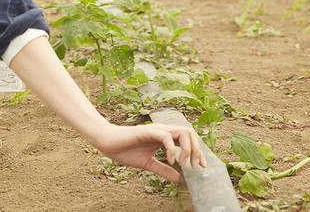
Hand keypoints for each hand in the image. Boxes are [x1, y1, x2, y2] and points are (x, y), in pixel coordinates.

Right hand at [92, 122, 206, 182]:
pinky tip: (170, 161)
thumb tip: (179, 179)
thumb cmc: (125, 151)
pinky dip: (172, 149)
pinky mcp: (148, 131)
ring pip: (183, 131)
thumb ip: (163, 170)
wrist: (108, 143)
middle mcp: (163, 130)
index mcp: (165, 137)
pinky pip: (166, 136)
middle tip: (195, 167)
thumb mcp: (148, 164)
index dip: (198, 152)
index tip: (201, 167)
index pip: (188, 139)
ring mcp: (156, 129)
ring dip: (187, 149)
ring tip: (182, 164)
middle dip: (197, 150)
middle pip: (190, 133)